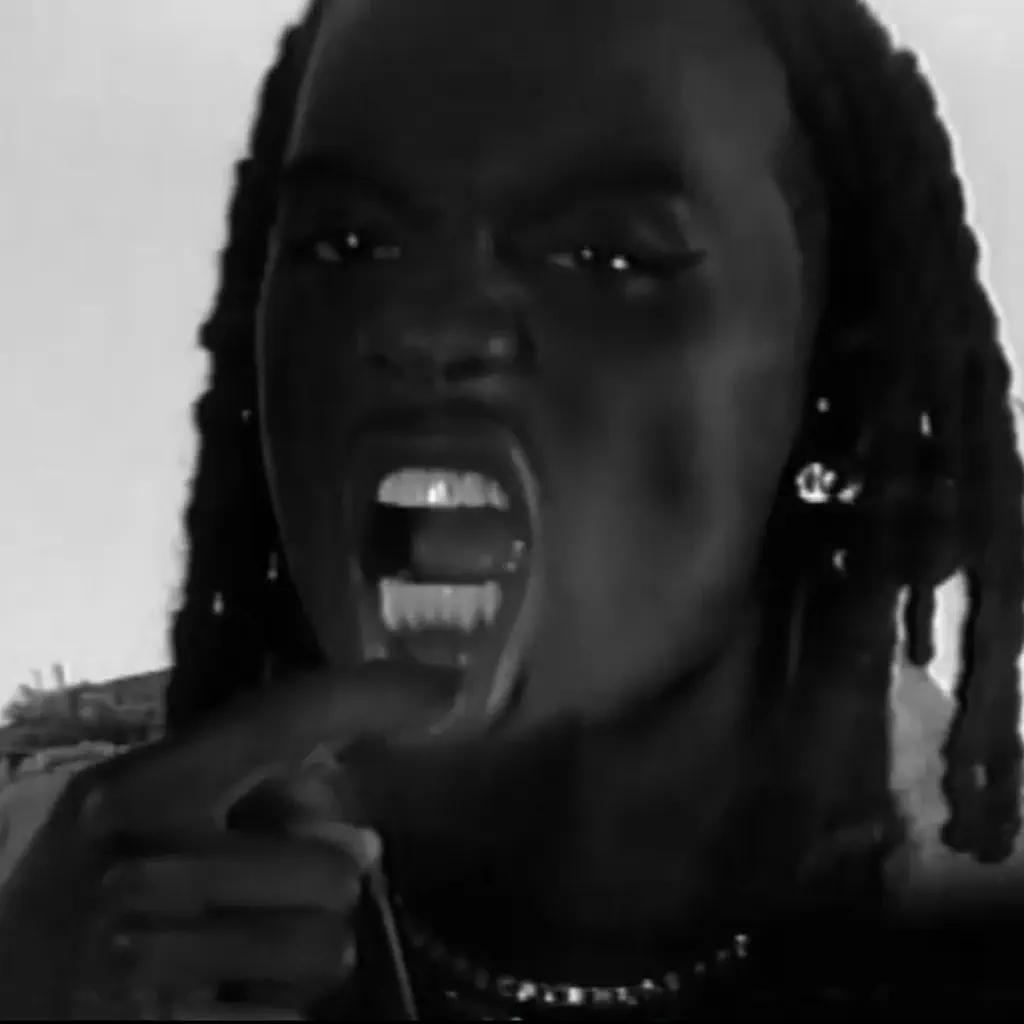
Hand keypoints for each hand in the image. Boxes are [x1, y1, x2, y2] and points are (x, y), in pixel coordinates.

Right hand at [0, 662, 456, 1019]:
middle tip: (279, 889)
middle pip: (336, 868)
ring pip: (328, 952)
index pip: (280, 719)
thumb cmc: (96, 886)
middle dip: (326, 883)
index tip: (449, 687)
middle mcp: (143, 867)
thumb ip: (251, 798)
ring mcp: (147, 964)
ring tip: (250, 949)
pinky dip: (278, 1013)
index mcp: (141, 789)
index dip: (372, 696)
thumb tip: (365, 838)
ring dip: (310, 954)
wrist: (7, 985)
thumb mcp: (148, 817)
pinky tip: (228, 998)